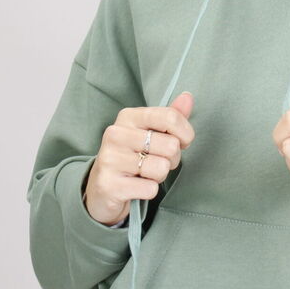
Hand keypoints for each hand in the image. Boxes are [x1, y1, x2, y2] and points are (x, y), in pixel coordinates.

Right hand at [83, 92, 194, 224]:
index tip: (181, 142)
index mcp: (128, 117)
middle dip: (172, 159)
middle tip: (156, 162)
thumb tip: (188, 97)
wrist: (101, 190)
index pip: (170, 117)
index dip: (185, 134)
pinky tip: (135, 187)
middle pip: (171, 145)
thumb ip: (170, 116)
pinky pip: (150, 189)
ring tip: (144, 174)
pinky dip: (149, 191)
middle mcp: (116, 134)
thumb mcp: (150, 133)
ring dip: (159, 176)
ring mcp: (110, 159)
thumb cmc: (133, 158)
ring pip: (162, 168)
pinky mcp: (109, 185)